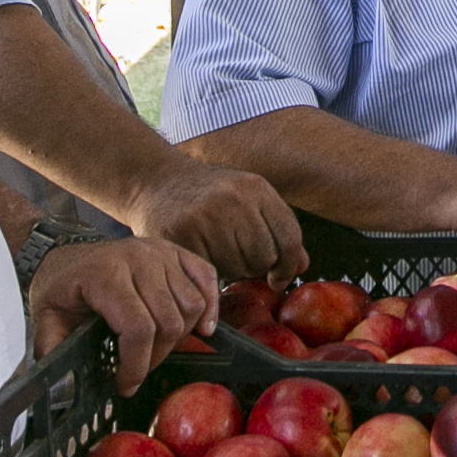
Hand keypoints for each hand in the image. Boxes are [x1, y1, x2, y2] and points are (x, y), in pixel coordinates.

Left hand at [31, 235, 220, 391]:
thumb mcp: (46, 318)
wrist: (63, 252)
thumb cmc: (59, 286)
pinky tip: (201, 327)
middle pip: (169, 321)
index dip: (136, 365)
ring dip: (181, 336)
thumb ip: (54, 350)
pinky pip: (207, 278)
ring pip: (192, 304)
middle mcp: (138, 258)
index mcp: (105, 275)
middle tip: (139, 369)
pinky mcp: (175, 251)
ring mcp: (160, 252)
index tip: (126, 384)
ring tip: (157, 348)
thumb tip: (59, 389)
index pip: (138, 328)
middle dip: (155, 357)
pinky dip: (211, 305)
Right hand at [130, 161, 305, 284]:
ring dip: (230, 271)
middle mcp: (234, 198)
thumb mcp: (246, 199)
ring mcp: (206, 214)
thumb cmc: (206, 195)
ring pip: (238, 268)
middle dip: (254, 266)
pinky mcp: (180, 233)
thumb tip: (301, 265)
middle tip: (237, 258)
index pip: (290, 238)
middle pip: (265, 257)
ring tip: (217, 254)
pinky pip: (208, 271)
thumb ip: (276, 229)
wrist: (155, 180)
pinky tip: (201, 257)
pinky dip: (208, 272)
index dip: (288, 265)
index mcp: (256, 187)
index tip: (278, 277)